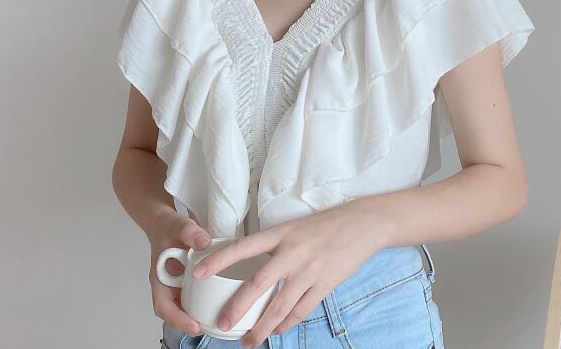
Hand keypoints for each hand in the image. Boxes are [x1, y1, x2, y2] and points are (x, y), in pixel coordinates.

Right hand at [149, 210, 212, 337]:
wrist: (166, 224)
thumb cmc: (169, 228)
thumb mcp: (179, 225)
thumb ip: (190, 233)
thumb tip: (204, 242)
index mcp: (160, 279)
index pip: (163, 306)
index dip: (177, 320)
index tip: (194, 325)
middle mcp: (167, 287)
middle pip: (175, 314)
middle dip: (190, 325)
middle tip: (209, 327)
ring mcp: (177, 287)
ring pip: (185, 308)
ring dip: (198, 317)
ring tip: (217, 320)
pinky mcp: (187, 283)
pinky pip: (194, 298)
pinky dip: (204, 304)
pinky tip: (220, 303)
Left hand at [190, 203, 384, 348]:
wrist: (363, 224)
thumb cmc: (326, 224)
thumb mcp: (295, 227)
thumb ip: (275, 245)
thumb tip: (251, 264)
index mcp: (281, 233)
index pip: (243, 247)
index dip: (218, 259)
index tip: (197, 272)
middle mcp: (292, 252)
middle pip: (257, 285)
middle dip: (237, 308)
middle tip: (222, 324)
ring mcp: (309, 271)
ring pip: (278, 307)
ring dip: (261, 328)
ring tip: (248, 341)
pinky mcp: (324, 285)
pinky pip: (300, 311)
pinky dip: (286, 324)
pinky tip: (276, 331)